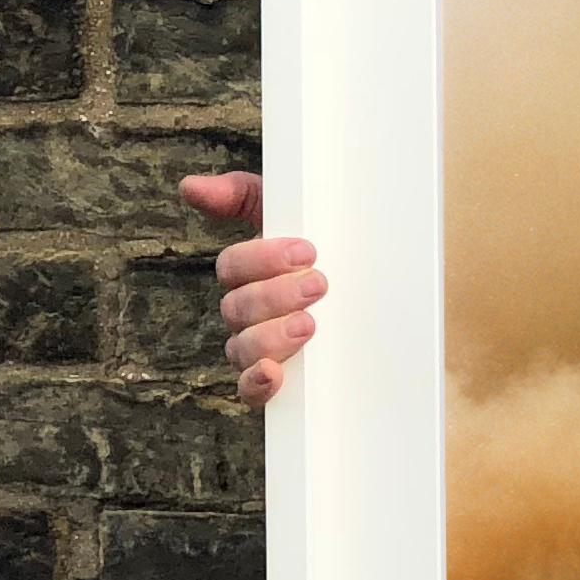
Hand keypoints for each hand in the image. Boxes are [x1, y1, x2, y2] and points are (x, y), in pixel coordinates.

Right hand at [179, 170, 324, 409]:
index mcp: (249, 275)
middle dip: (276, 295)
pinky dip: (257, 384)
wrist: (388, 297)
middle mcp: (247, 314)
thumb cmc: (330, 250)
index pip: (232, 267)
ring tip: (310, 325)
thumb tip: (191, 187)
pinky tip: (273, 374)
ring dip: (270, 336)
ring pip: (241, 349)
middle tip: (319, 285)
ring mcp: (260, 350)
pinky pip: (250, 393)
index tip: (307, 251)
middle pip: (237, 308)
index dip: (262, 258)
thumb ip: (245, 196)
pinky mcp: (278, 385)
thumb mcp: (297, 215)